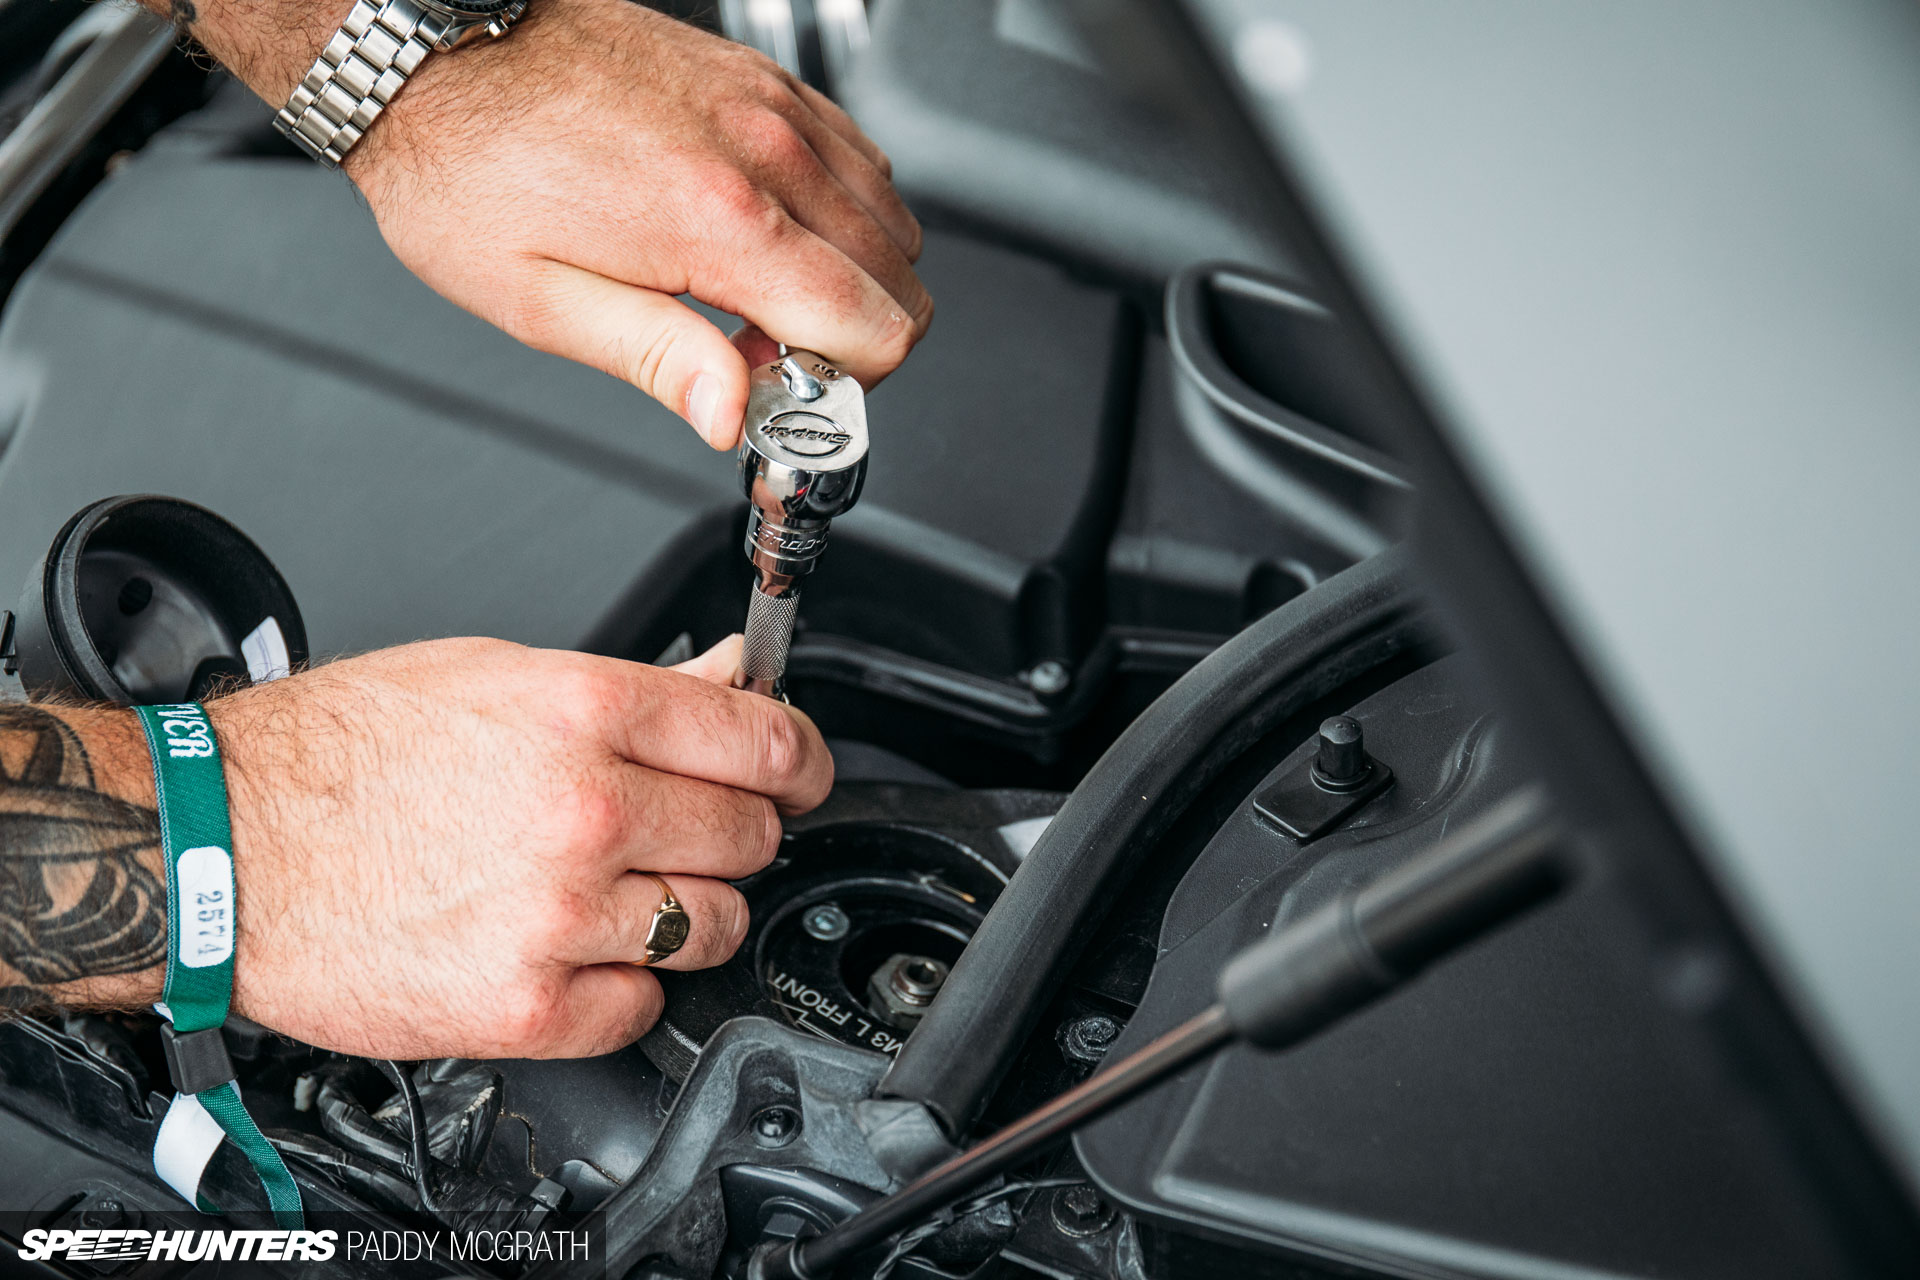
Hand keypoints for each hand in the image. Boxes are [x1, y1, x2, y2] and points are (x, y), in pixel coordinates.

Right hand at [208, 634, 831, 1058]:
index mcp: (580, 713)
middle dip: (740, 829)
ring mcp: (556, 914)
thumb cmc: (335, 757)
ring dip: (688, 908)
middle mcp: (582, 811)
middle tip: (696, 827)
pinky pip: (640, 1006)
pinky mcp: (521, 1004)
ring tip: (629, 889)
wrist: (220, 848)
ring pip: (711, 923)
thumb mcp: (490, 676)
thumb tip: (725, 681)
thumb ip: (627, 688)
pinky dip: (625, 984)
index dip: (799, 757)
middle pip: (751, 834)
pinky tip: (581, 950)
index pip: (762, 739)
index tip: (800, 771)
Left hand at [340, 0, 931, 447]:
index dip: (844, 386)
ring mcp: (772, 107)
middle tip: (763, 355)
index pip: (876, 328)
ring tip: (757, 296)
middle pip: (903, 280)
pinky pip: (859, 160)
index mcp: (718, 218)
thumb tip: (730, 416)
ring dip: (848, 277)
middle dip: (852, 340)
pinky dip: (838, 214)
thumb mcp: (540, 300)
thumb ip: (655, 360)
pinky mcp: (763, 81)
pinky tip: (763, 235)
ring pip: (893, 221)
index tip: (781, 392)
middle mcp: (764, 151)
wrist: (438, 48)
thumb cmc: (469, 166)